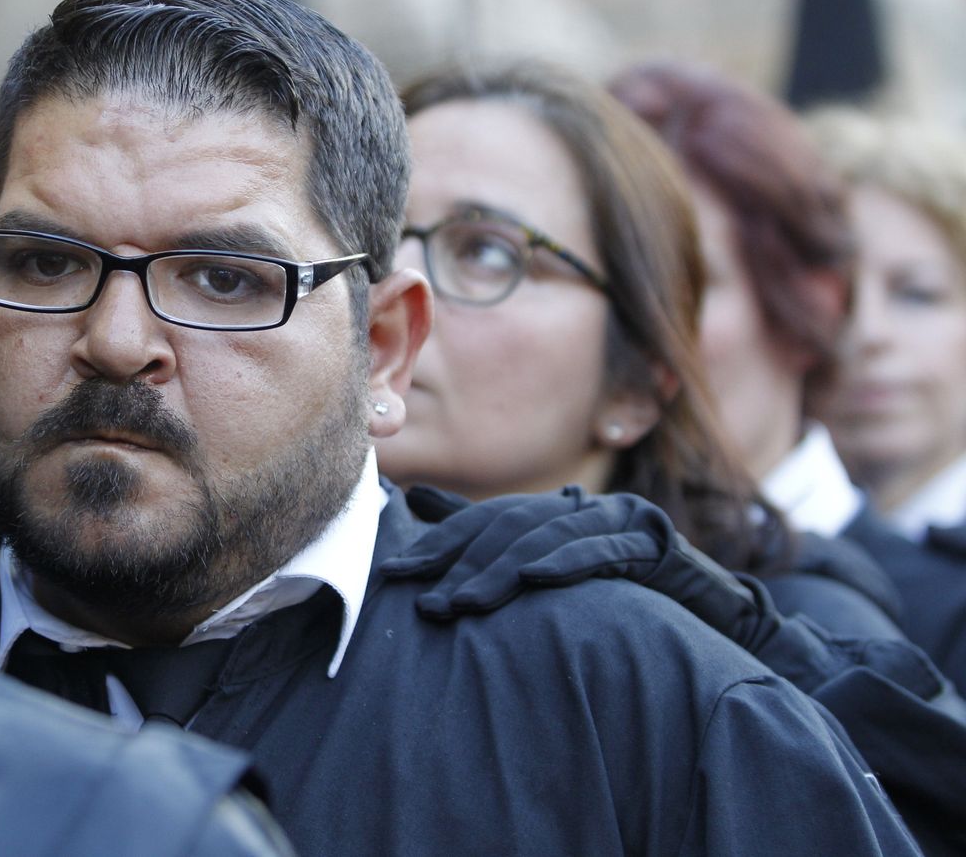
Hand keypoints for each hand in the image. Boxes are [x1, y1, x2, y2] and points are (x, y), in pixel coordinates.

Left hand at [387, 485, 758, 634]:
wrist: (719, 612)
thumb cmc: (627, 595)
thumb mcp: (555, 569)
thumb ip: (490, 535)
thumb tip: (418, 502)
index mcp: (558, 510)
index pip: (486, 521)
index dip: (439, 544)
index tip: (395, 573)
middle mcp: (585, 507)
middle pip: (510, 527)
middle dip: (461, 562)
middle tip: (425, 599)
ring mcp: (621, 521)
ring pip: (547, 538)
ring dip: (500, 571)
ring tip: (462, 602)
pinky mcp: (655, 544)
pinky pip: (603, 551)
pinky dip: (565, 562)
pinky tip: (534, 579)